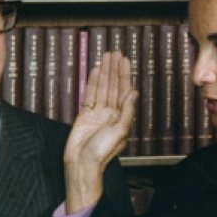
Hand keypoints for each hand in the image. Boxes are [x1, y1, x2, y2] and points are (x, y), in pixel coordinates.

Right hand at [63, 51, 136, 212]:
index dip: (124, 75)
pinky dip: (92, 82)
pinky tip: (95, 71)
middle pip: (113, 86)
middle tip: (115, 52)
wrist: (81, 164)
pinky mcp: (85, 115)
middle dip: (114, 69)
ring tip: (105, 56)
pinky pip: (89, 95)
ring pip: (102, 88)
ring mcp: (97, 113)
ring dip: (104, 72)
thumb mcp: (120, 131)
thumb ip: (127, 110)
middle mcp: (111, 113)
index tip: (124, 60)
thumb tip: (134, 92)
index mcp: (122, 117)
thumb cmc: (102, 152)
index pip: (124, 91)